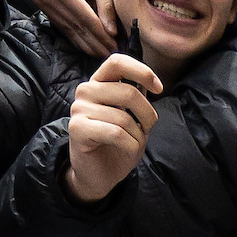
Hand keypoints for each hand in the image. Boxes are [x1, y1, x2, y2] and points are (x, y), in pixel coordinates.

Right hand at [31, 0, 115, 57]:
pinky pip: (60, 24)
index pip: (84, 17)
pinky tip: (89, 44)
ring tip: (103, 53)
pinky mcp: (39, 2)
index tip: (116, 47)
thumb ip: (106, 2)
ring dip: (85, 43)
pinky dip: (75, 35)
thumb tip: (113, 31)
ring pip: (66, 28)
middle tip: (112, 55)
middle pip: (74, 26)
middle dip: (95, 42)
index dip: (101, 34)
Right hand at [65, 54, 163, 202]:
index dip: (142, 71)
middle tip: (147, 129)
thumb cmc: (119, 144)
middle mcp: (86, 91)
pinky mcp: (77, 128)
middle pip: (128, 92)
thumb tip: (151, 81)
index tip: (159, 89)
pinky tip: (127, 150)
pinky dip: (130, 145)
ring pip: (123, 117)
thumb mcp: (134, 117)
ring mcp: (79, 109)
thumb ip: (137, 97)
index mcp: (100, 83)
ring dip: (138, 135)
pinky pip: (115, 133)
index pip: (117, 62)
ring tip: (133, 143)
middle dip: (148, 114)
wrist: (100, 174)